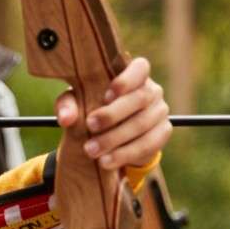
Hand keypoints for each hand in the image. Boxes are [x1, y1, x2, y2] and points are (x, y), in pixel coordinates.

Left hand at [55, 56, 170, 168]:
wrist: (114, 136)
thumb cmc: (93, 108)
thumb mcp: (77, 103)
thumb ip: (69, 106)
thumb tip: (66, 119)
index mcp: (135, 74)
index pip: (140, 67)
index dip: (126, 80)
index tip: (106, 95)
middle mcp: (152, 90)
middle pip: (140, 98)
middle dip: (113, 114)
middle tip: (90, 126)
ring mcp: (160, 111)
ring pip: (142, 124)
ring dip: (115, 139)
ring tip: (91, 150)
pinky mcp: (163, 132)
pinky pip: (148, 144)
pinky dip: (125, 154)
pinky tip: (107, 161)